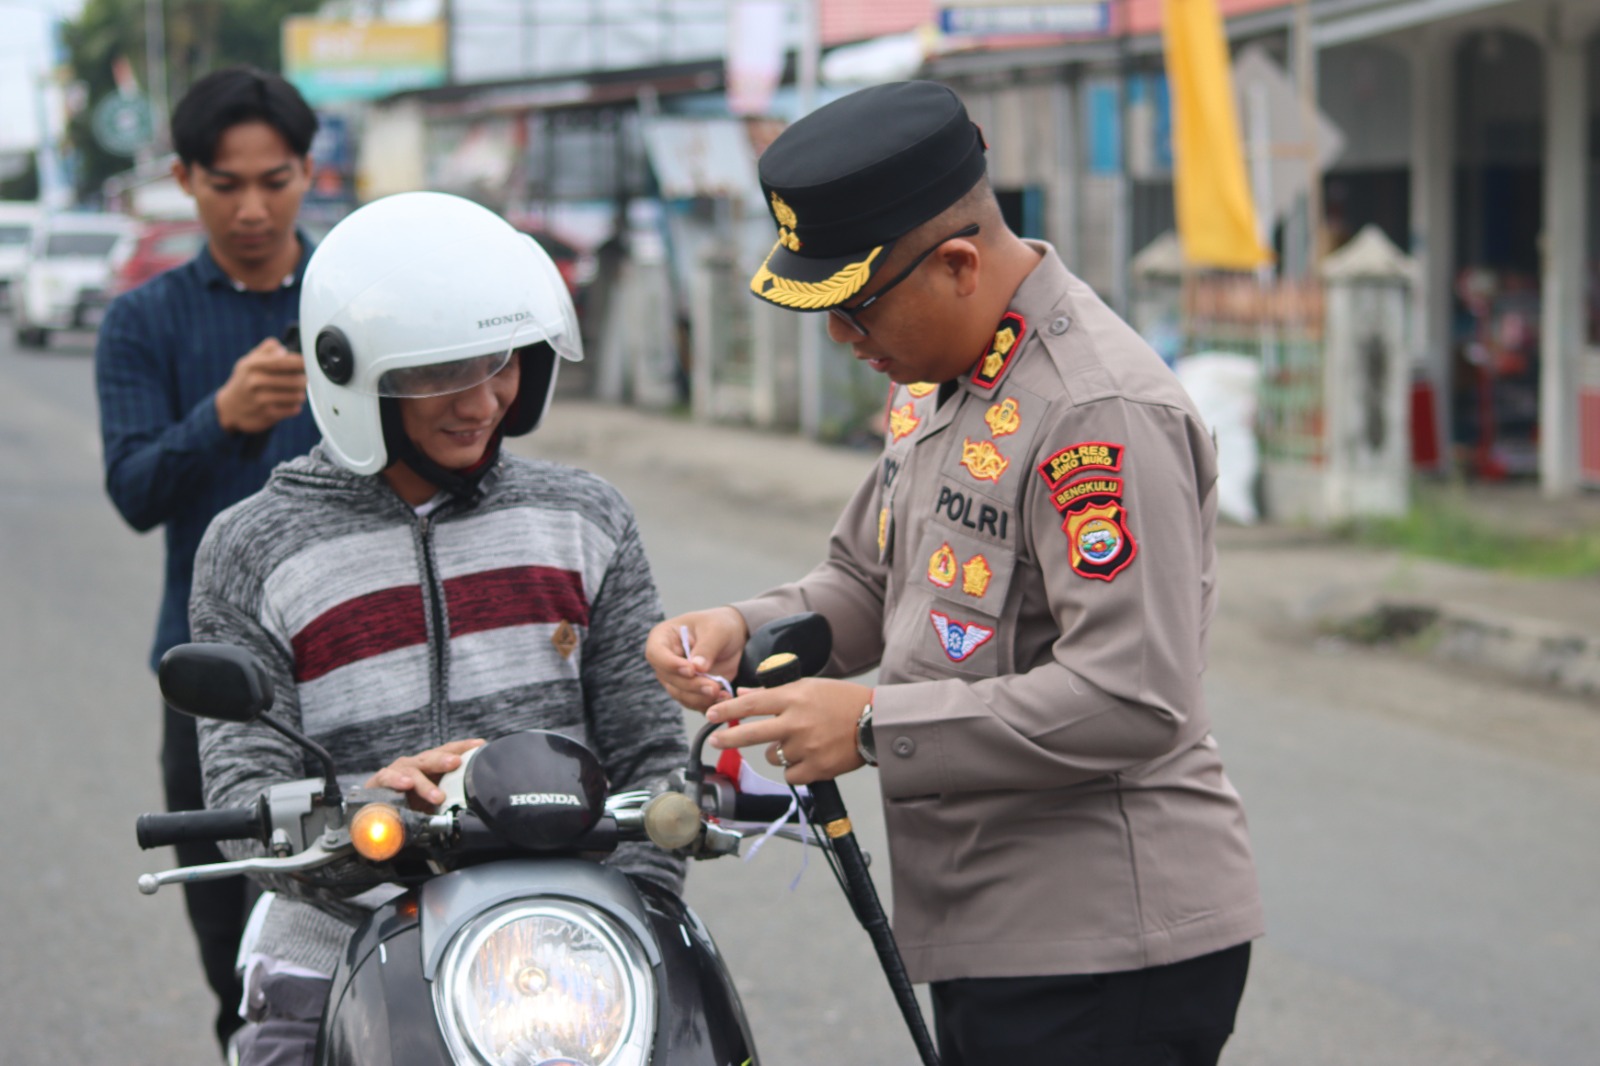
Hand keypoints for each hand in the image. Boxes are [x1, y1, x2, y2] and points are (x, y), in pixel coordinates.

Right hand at [215, 338, 307, 434]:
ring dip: (301, 393)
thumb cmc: (246, 379)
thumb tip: (284, 349)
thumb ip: (267, 349)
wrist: (230, 408)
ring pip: (297, 396)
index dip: (300, 362)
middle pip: (295, 380)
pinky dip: (296, 406)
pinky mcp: (267, 415)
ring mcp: (261, 400)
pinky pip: (293, 409)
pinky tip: (290, 402)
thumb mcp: (250, 360)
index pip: (282, 362)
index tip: (308, 362)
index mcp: (252, 365)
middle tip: (303, 378)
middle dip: (304, 379)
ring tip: (297, 391)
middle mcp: (255, 382)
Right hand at [364, 738, 484, 811]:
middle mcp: (416, 764)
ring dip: (425, 784)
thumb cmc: (410, 802)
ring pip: (413, 771)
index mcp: (431, 766)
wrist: (377, 810)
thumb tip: (474, 806)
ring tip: (438, 796)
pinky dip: (397, 780)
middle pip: (432, 757)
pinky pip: (388, 777)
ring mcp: (398, 770)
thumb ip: (449, 800)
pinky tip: (406, 785)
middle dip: (445, 759)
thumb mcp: (433, 802)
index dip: (463, 747)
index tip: (479, 745)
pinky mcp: (380, 780)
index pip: (448, 752)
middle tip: (457, 763)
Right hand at [646, 607, 748, 711]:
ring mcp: (674, 677)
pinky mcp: (688, 690)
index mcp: (662, 637)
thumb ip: (706, 648)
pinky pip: (692, 702)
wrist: (732, 638)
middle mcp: (664, 660)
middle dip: (691, 685)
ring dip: (700, 698)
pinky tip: (723, 699)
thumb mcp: (716, 630)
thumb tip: (697, 668)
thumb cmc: (719, 625)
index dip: (670, 665)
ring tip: (722, 694)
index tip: (691, 670)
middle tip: (713, 687)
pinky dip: (707, 703)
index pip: (656, 654)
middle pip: (668, 678)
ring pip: (679, 694)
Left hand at [706, 678, 872, 784]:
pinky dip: (795, 768)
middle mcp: (797, 722)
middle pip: (752, 733)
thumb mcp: (808, 687)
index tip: (710, 714)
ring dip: (778, 752)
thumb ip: (773, 692)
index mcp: (794, 697)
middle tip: (714, 739)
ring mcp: (806, 746)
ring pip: (774, 756)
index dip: (727, 709)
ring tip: (799, 742)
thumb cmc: (841, 700)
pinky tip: (809, 757)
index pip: (752, 703)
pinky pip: (790, 774)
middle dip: (728, 737)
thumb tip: (743, 693)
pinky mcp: (817, 768)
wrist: (876, 722)